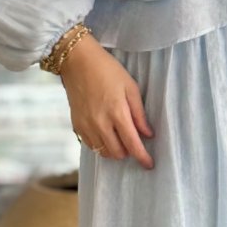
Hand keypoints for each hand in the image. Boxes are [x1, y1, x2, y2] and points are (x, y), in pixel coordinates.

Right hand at [61, 36, 154, 168]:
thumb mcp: (130, 87)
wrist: (77, 62)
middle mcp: (100, 123)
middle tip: (135, 143)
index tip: (149, 164)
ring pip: (103, 152)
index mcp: (117, 112)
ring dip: (115, 150)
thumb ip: (139, 113)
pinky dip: (101, 145)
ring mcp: (86, 125)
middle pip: (118, 152)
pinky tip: (106, 135)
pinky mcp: (76, 125)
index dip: (142, 157)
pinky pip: (91, 145)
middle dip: (129, 152)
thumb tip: (148, 134)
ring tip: (121, 139)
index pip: (132, 143)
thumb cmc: (108, 70)